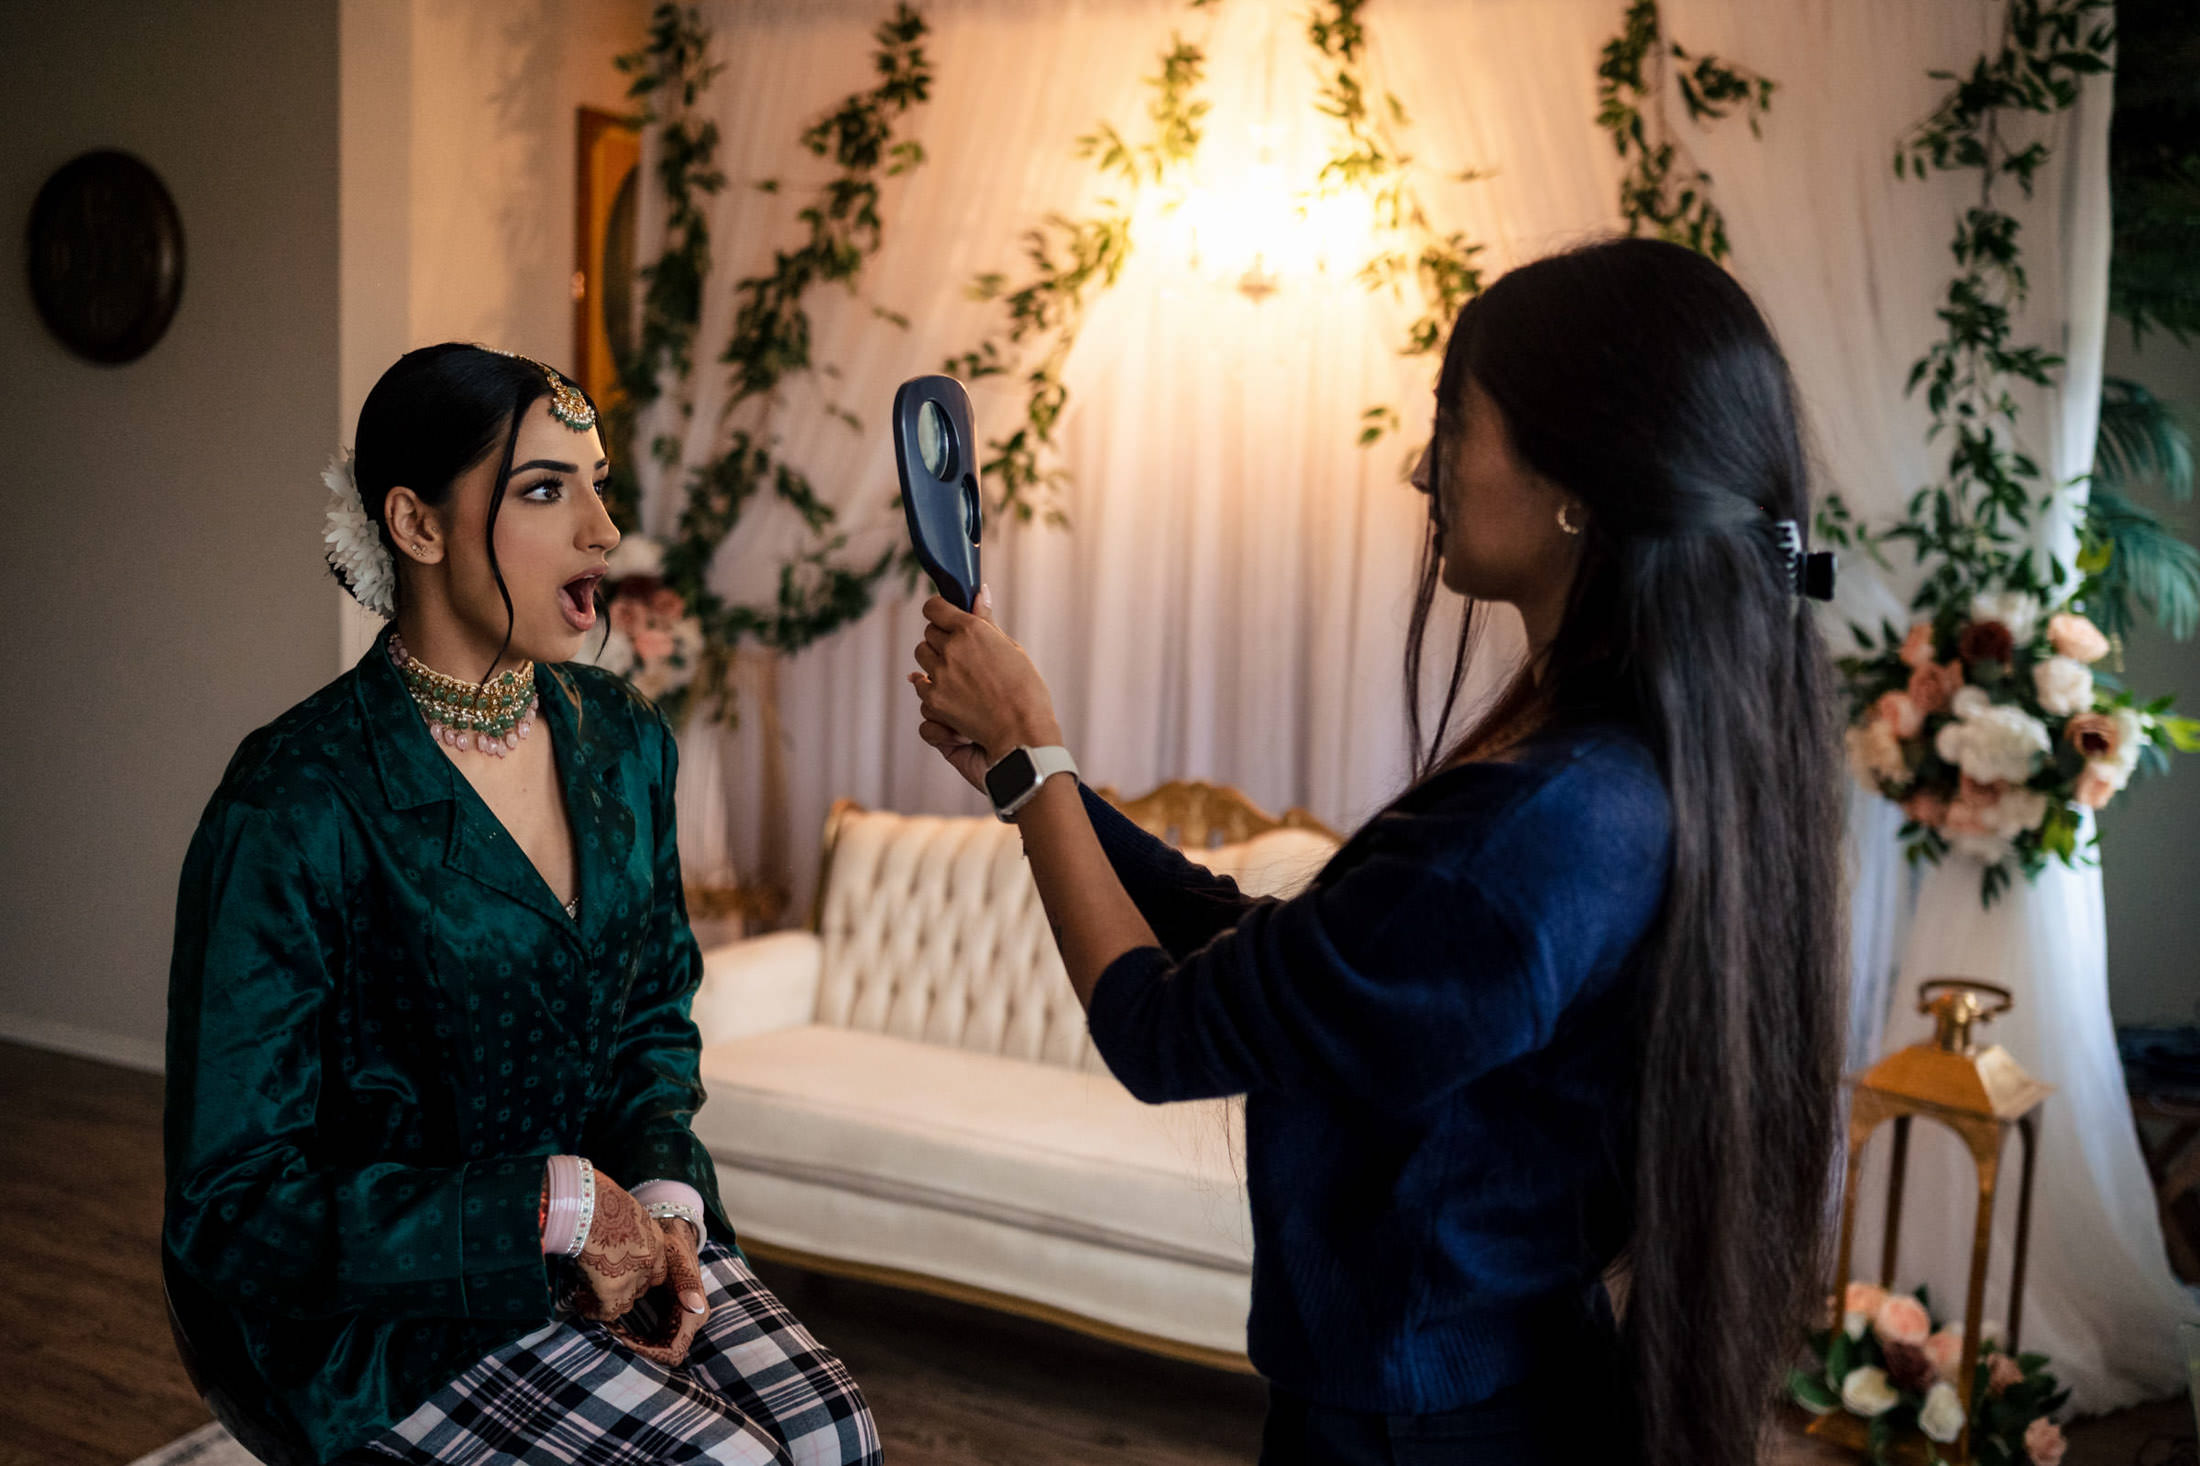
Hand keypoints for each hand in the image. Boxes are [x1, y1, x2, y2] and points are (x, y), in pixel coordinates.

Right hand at [574, 1172, 668, 1321]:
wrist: (589, 1203)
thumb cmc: (597, 1197)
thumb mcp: (622, 1210)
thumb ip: (623, 1227)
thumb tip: (607, 1232)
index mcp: (655, 1239)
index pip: (656, 1269)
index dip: (640, 1274)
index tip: (623, 1273)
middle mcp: (649, 1260)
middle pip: (642, 1287)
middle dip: (625, 1288)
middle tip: (603, 1284)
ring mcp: (633, 1276)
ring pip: (625, 1302)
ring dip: (608, 1301)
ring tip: (589, 1295)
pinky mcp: (612, 1289)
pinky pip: (605, 1311)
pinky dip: (592, 1309)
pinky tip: (579, 1302)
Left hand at [612, 1219, 709, 1367]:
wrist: (673, 1234)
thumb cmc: (674, 1245)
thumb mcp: (677, 1260)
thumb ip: (687, 1283)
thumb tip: (696, 1308)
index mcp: (695, 1313)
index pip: (672, 1352)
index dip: (647, 1352)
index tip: (622, 1337)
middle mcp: (690, 1322)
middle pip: (663, 1355)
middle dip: (637, 1349)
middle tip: (612, 1333)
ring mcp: (680, 1321)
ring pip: (656, 1350)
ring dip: (634, 1343)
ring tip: (612, 1328)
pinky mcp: (669, 1318)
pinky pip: (652, 1339)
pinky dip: (635, 1336)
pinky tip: (618, 1324)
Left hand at [909, 586, 1061, 790]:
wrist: (1023, 734)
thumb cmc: (1026, 691)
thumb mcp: (1011, 649)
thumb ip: (987, 621)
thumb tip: (979, 592)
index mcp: (972, 630)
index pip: (934, 608)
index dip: (939, 612)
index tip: (945, 619)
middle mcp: (951, 649)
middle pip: (928, 634)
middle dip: (942, 641)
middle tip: (963, 656)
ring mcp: (940, 675)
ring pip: (921, 658)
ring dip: (935, 664)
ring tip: (959, 677)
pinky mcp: (934, 700)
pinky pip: (921, 686)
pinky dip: (932, 689)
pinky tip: (953, 696)